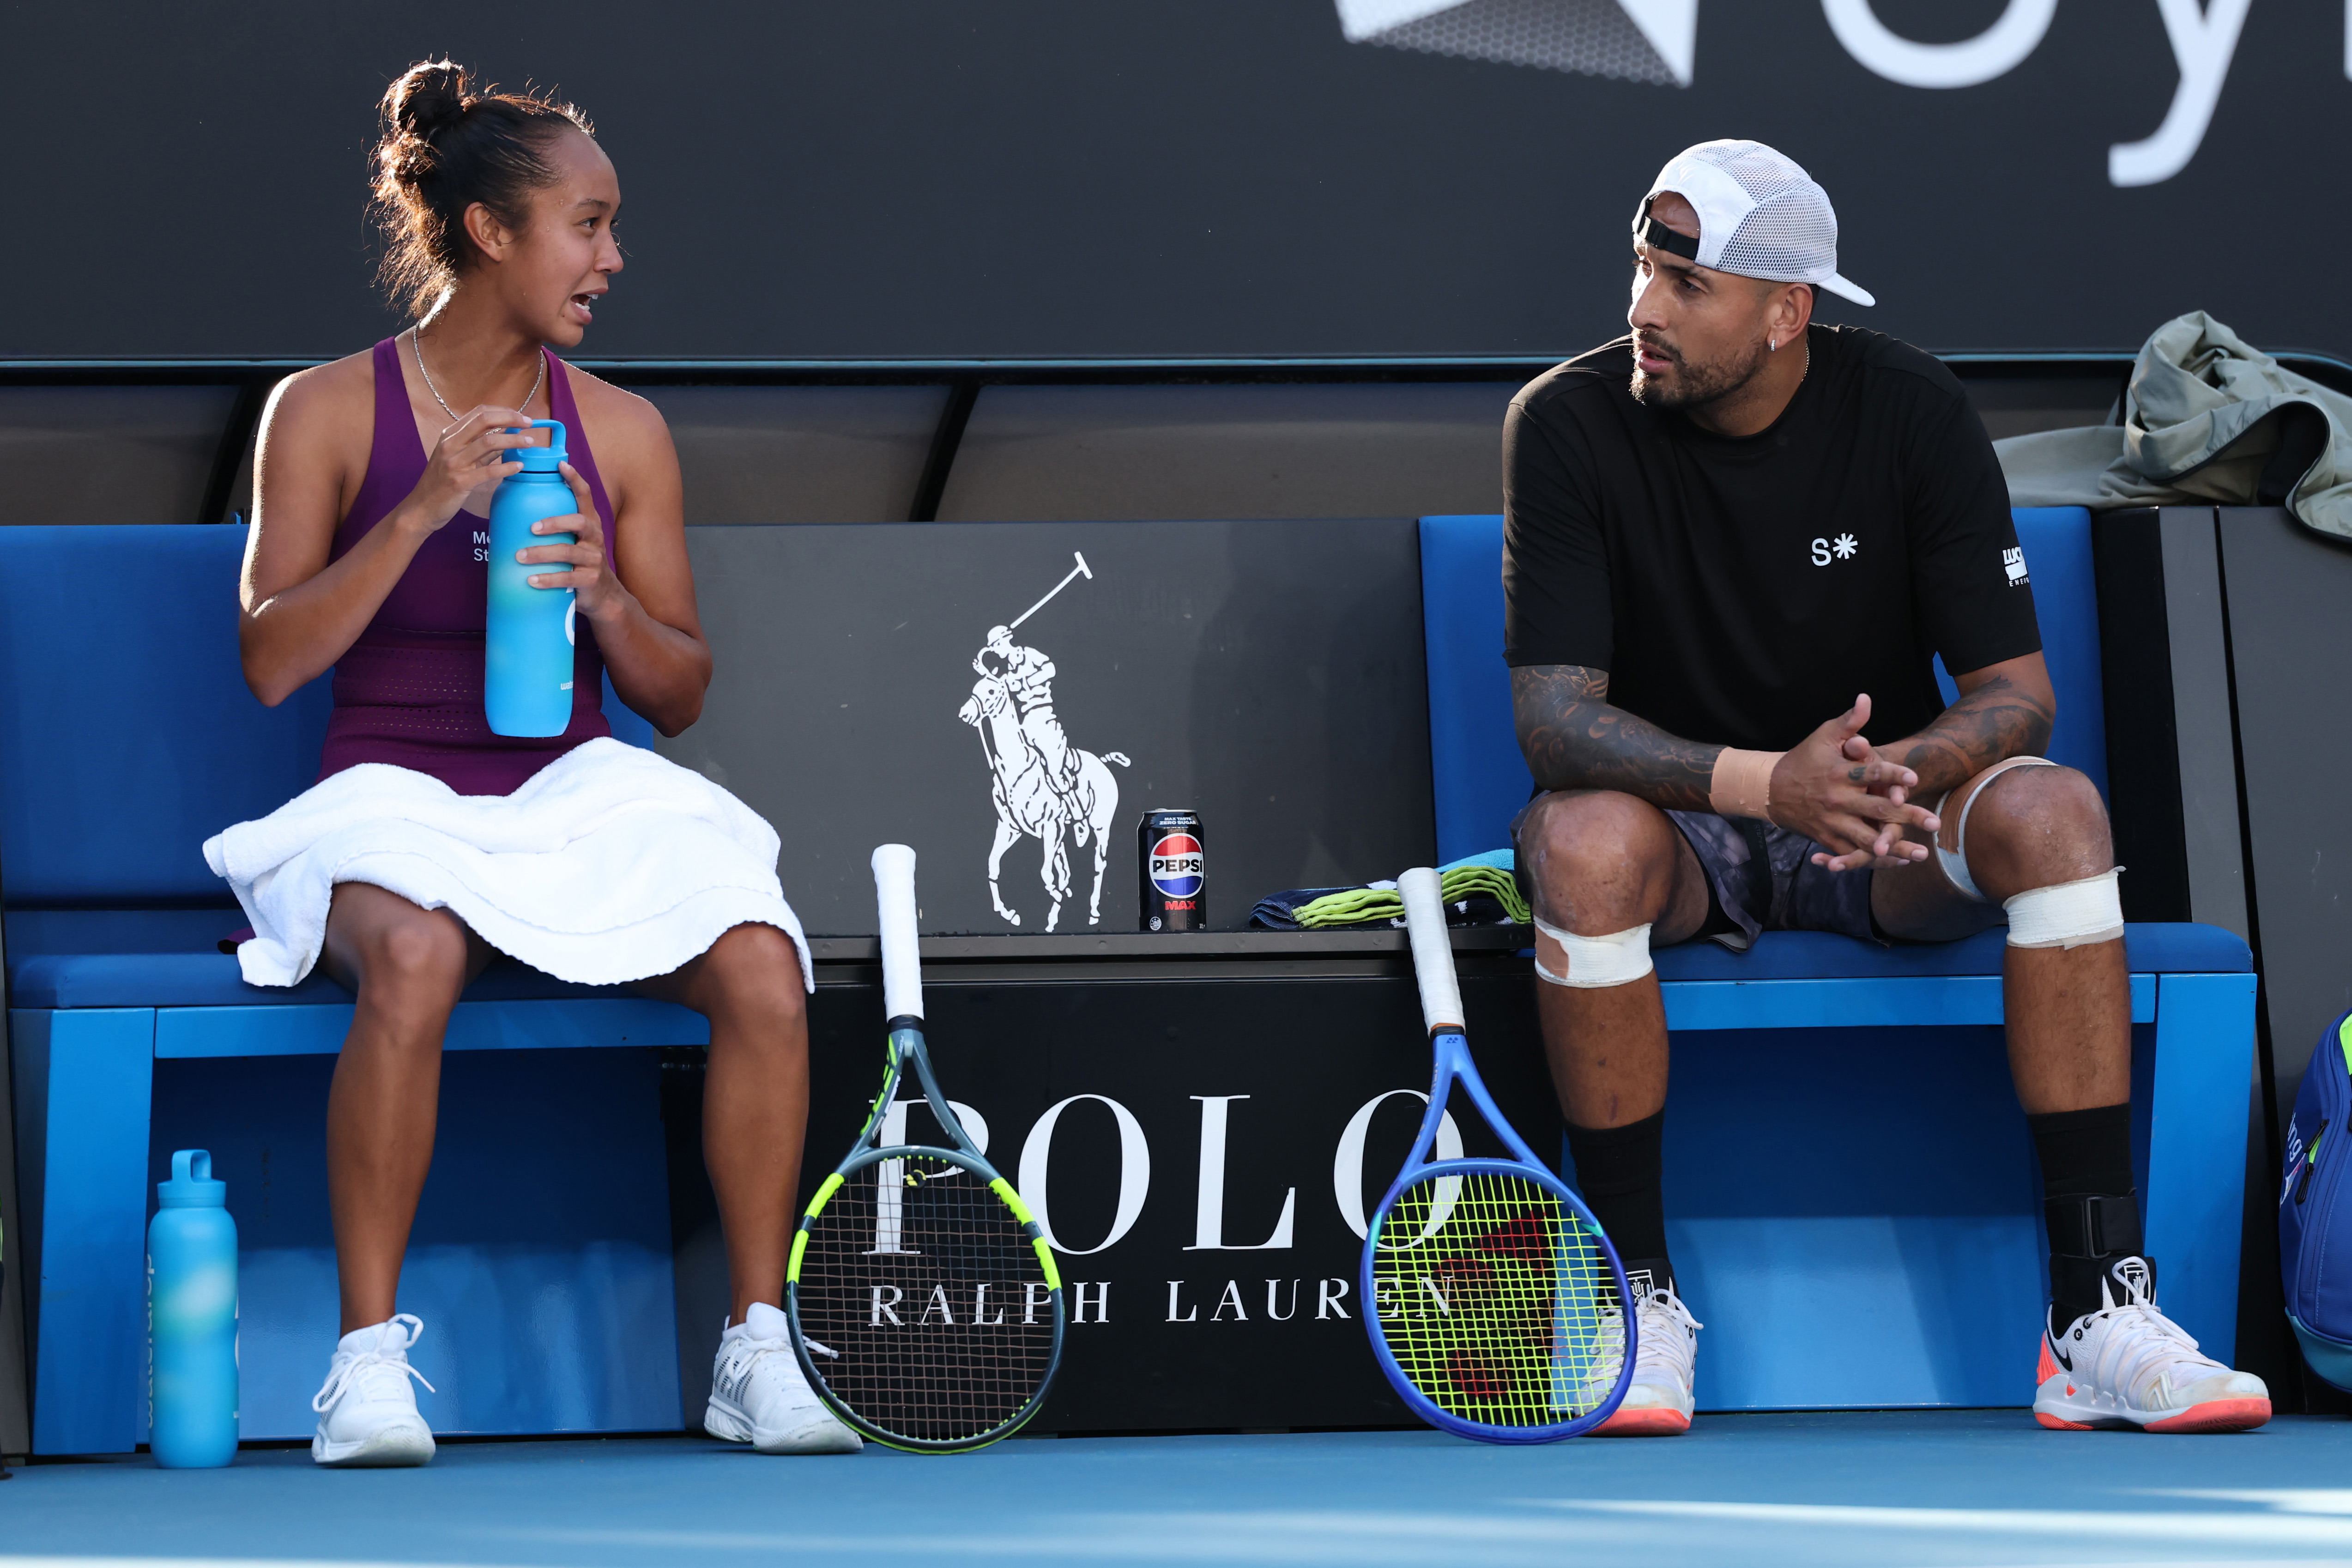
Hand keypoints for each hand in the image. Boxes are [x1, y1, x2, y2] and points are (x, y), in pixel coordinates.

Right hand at [402, 406, 532, 531]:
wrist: (422, 507)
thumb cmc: (442, 482)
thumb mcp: (458, 458)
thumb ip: (480, 447)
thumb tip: (506, 433)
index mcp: (450, 435)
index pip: (479, 413)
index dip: (504, 411)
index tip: (521, 416)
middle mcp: (450, 445)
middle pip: (484, 420)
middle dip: (511, 418)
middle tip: (530, 423)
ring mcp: (454, 463)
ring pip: (489, 442)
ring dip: (513, 440)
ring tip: (530, 442)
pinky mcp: (460, 483)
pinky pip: (488, 471)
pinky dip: (507, 467)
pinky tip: (520, 466)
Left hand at [515, 463, 626, 621]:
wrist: (602, 595)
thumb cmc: (578, 562)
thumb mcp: (573, 540)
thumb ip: (557, 526)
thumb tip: (513, 511)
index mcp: (590, 523)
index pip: (586, 496)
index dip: (575, 479)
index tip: (561, 464)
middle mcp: (595, 537)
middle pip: (579, 522)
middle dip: (555, 522)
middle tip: (531, 528)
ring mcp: (594, 559)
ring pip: (568, 552)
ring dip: (542, 554)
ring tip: (520, 557)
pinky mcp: (590, 580)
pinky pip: (567, 579)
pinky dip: (548, 580)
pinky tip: (531, 580)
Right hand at [1766, 694, 1941, 872]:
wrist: (1770, 790)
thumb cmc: (1803, 759)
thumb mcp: (1823, 736)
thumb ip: (1849, 721)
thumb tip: (1866, 698)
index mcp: (1839, 772)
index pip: (1870, 772)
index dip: (1893, 774)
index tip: (1914, 778)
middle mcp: (1838, 799)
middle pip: (1876, 810)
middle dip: (1907, 817)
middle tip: (1934, 822)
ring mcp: (1832, 822)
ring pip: (1867, 839)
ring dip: (1896, 847)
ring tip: (1921, 853)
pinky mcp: (1826, 838)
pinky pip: (1852, 854)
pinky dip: (1874, 860)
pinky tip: (1896, 861)